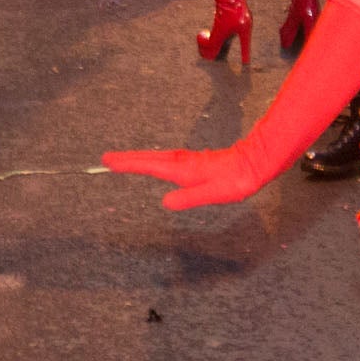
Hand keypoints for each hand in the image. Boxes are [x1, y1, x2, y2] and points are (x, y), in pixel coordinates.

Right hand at [103, 143, 265, 210]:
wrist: (253, 164)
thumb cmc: (235, 181)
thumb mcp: (213, 194)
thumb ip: (189, 198)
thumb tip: (165, 203)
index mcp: (182, 170)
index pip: (149, 166)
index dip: (128, 164)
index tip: (109, 162)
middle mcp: (181, 162)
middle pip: (148, 158)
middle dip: (126, 158)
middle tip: (106, 158)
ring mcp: (186, 160)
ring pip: (155, 157)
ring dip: (137, 158)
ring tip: (121, 160)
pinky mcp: (192, 161)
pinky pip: (164, 159)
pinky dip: (151, 159)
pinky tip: (151, 164)